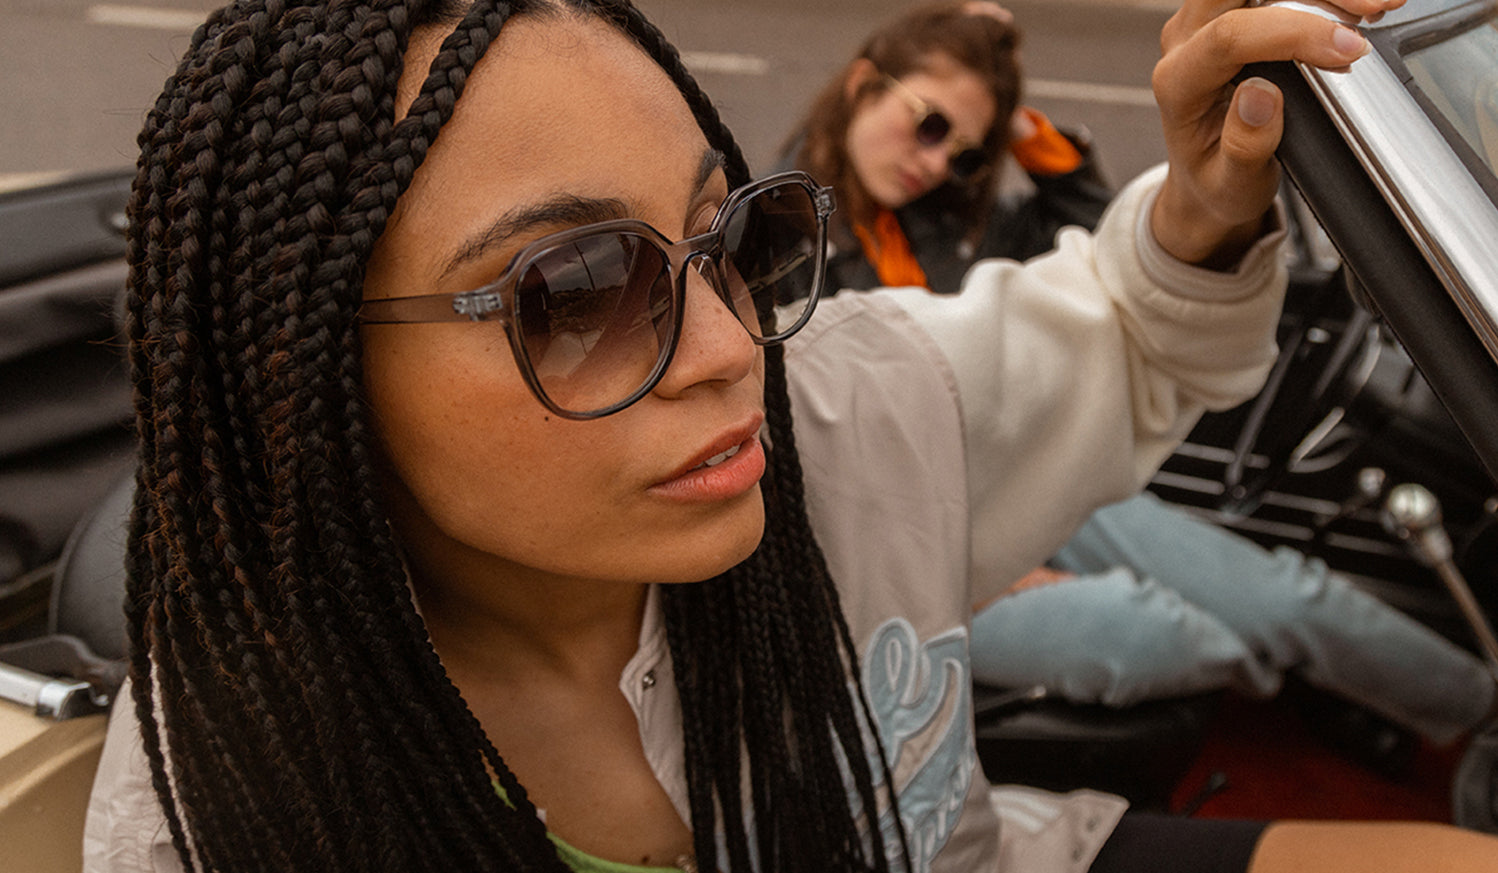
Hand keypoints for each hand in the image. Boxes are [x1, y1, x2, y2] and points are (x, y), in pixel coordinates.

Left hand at [1149, 0, 1400, 267]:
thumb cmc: (1216, 181)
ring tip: (1377, 7)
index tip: (1349, 50)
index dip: (1295, 33)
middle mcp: (1184, 42)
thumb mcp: (1232, 184)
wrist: (1206, 180)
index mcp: (1178, 83)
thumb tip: (1261, 96)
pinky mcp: (1231, 14)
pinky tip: (1359, 6)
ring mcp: (1205, 22)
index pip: (1228, 36)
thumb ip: (1244, 147)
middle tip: (1372, 10)